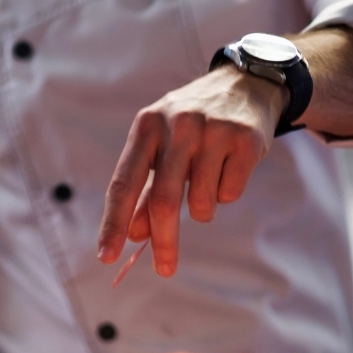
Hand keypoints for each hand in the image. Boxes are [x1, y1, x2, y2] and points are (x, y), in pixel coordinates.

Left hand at [97, 64, 286, 276]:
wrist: (246, 84)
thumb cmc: (194, 125)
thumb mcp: (162, 147)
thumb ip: (147, 190)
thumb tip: (134, 235)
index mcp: (147, 126)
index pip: (124, 183)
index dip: (113, 223)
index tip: (106, 255)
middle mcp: (177, 125)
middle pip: (165, 202)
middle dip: (164, 242)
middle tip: (165, 269)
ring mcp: (213, 130)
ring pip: (202, 203)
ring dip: (203, 208)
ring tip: (208, 179)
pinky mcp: (245, 140)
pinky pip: (230, 194)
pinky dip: (227, 192)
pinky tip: (229, 166)